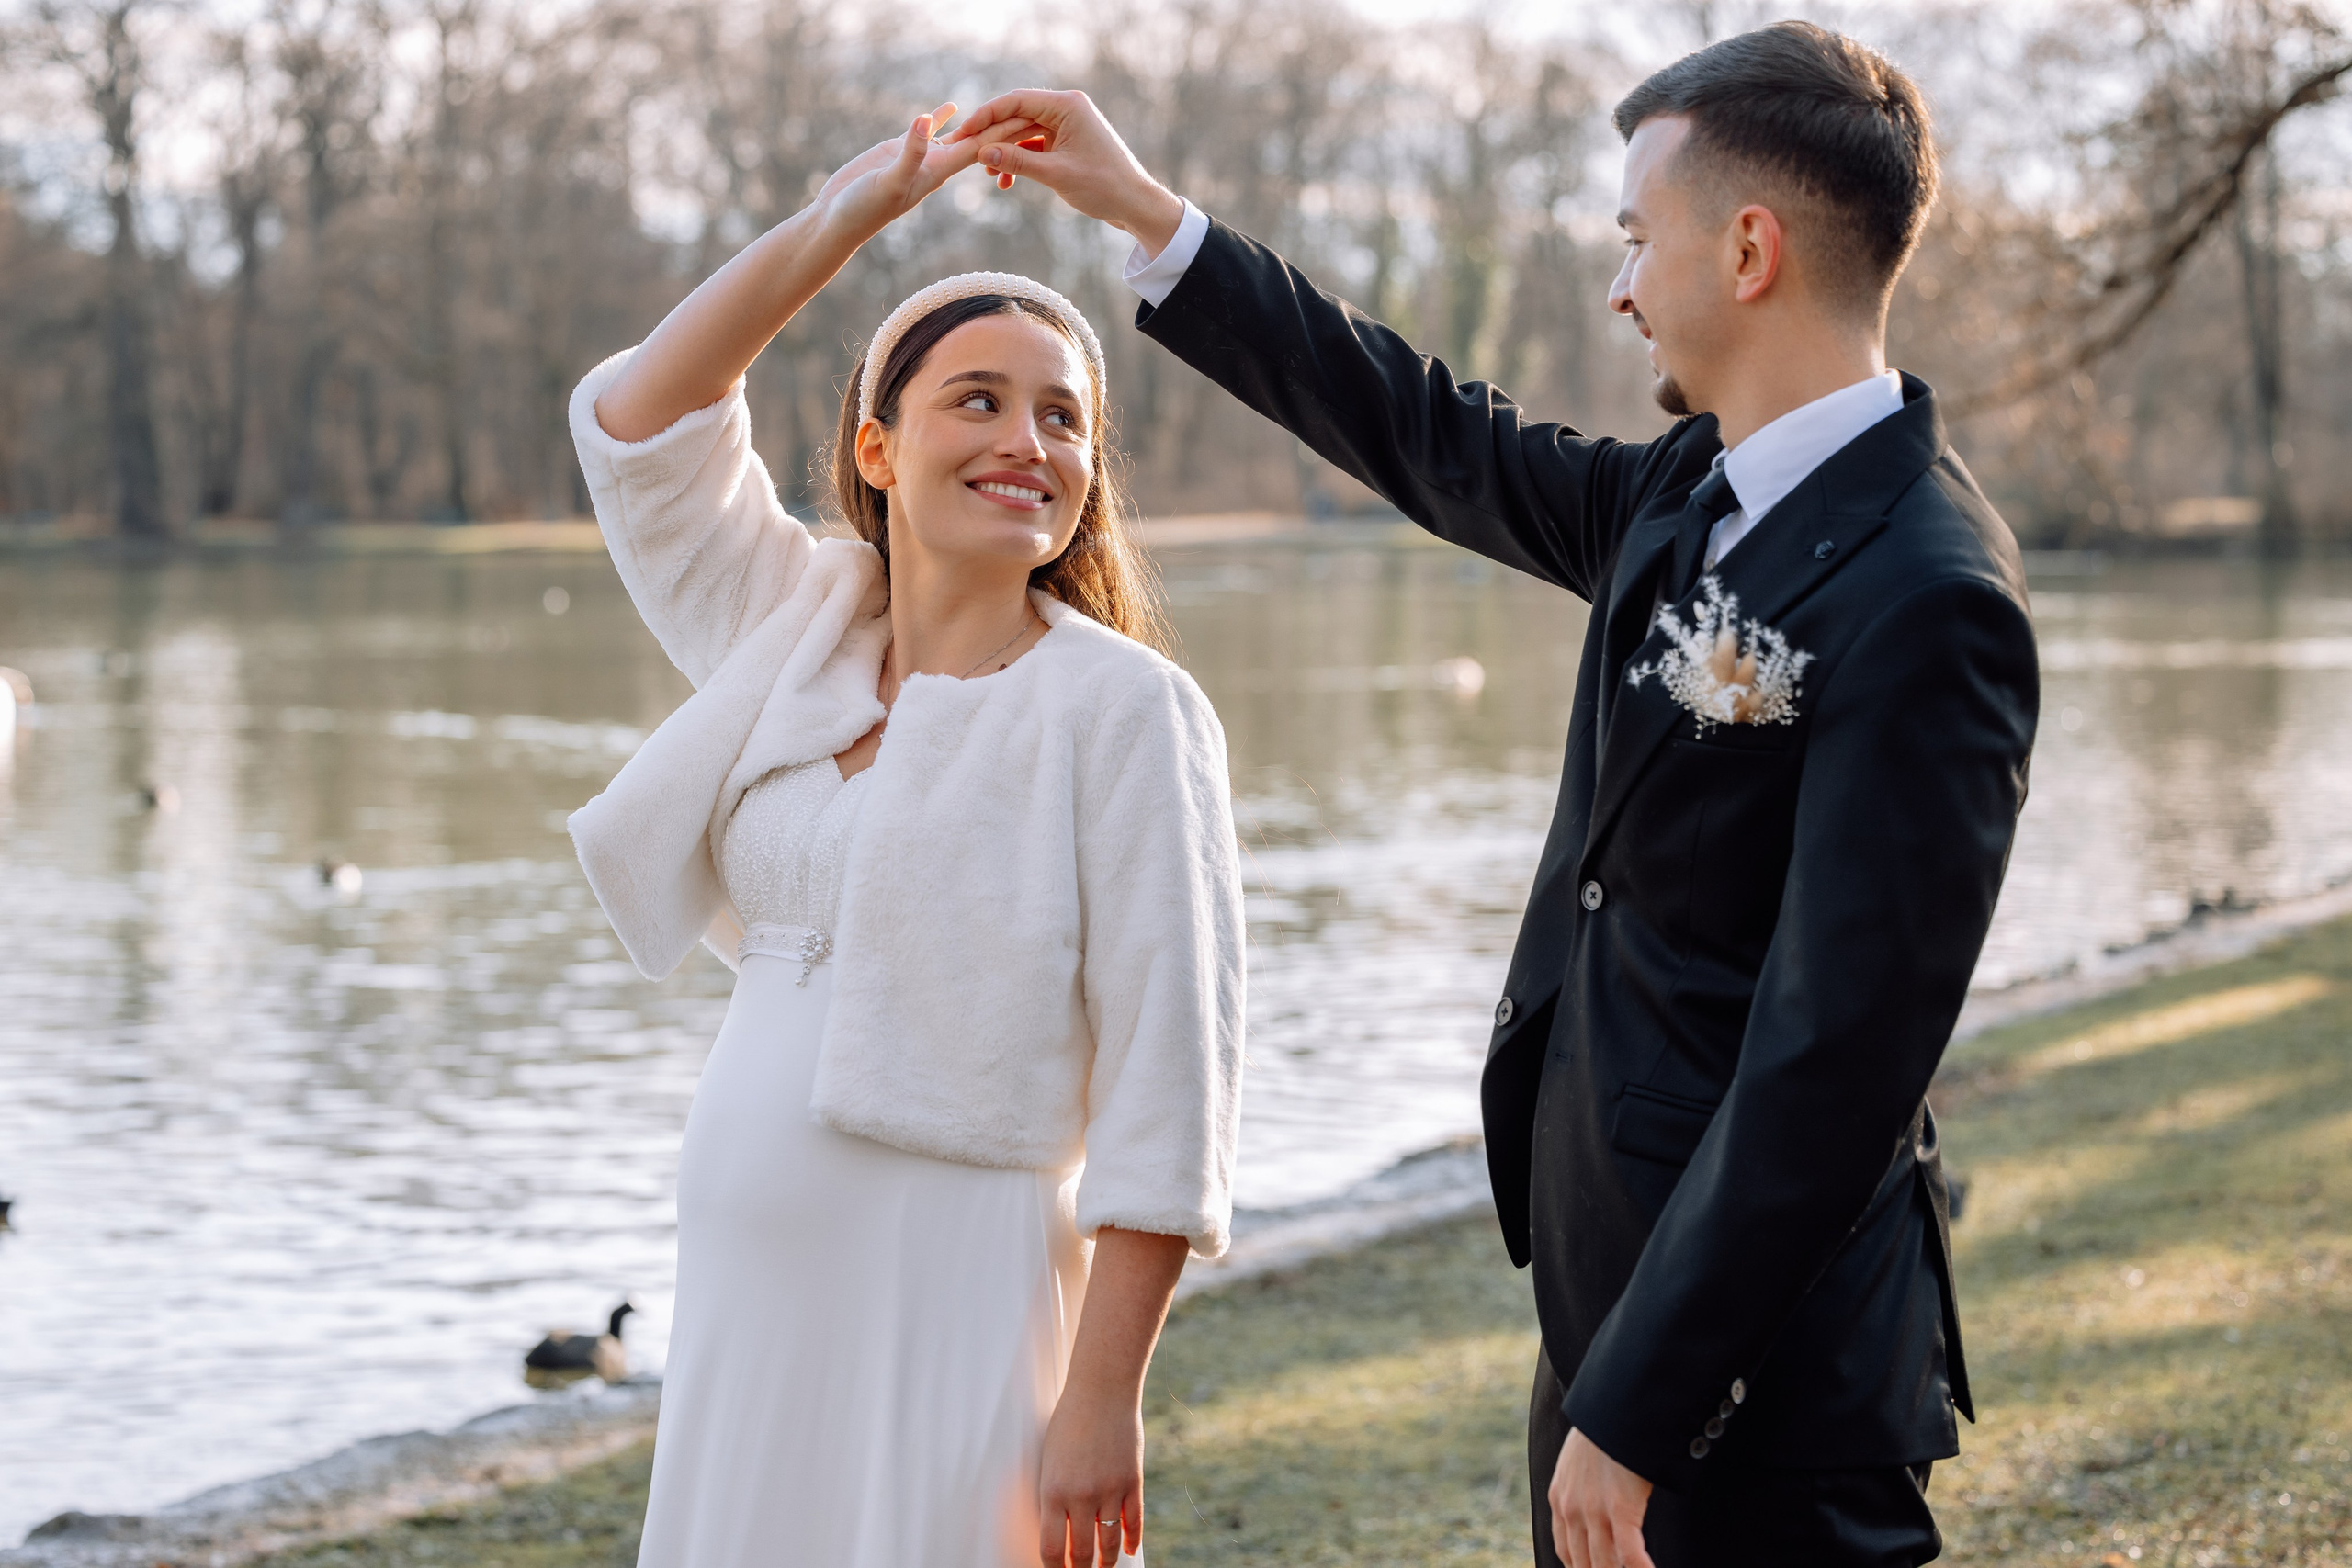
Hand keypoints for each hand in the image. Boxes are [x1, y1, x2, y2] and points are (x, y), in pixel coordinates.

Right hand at [808, 103, 1023, 241]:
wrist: (838, 220)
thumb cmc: (863, 208)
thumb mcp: (889, 180)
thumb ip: (909, 152)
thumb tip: (926, 122)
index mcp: (940, 170)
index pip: (983, 147)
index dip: (1008, 131)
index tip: (1036, 117)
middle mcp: (936, 164)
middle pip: (981, 141)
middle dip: (1007, 126)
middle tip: (1038, 109)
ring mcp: (920, 156)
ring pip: (960, 136)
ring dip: (984, 123)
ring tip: (1008, 108)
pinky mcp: (901, 148)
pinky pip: (930, 129)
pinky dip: (944, 116)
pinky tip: (954, 106)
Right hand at [946, 89, 1185, 255]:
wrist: (1135, 204)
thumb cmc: (1103, 186)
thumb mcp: (1055, 174)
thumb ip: (1017, 161)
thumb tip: (981, 153)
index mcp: (1067, 105)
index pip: (1015, 101)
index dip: (985, 116)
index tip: (963, 134)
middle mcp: (1066, 109)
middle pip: (1016, 115)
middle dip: (991, 137)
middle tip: (965, 155)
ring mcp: (1066, 125)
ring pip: (1022, 133)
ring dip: (1004, 153)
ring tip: (988, 176)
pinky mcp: (1066, 142)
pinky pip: (1034, 146)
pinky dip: (1019, 161)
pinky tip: (1007, 181)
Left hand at [1036, 1386, 1141, 1566]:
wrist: (1102, 1391)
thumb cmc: (1069, 1422)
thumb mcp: (1050, 1460)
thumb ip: (1055, 1496)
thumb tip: (1061, 1530)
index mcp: (1052, 1491)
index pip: (1051, 1549)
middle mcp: (1081, 1496)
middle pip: (1082, 1553)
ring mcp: (1109, 1490)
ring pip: (1110, 1543)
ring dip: (1107, 1561)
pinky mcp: (1132, 1481)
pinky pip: (1134, 1522)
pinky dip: (1132, 1540)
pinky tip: (1130, 1549)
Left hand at [1550, 1427, 1654, 1567]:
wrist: (1613, 1406)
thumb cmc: (1603, 1433)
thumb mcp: (1576, 1463)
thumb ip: (1577, 1490)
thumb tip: (1592, 1511)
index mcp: (1559, 1500)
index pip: (1566, 1552)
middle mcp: (1571, 1511)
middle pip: (1584, 1564)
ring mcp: (1595, 1511)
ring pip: (1606, 1565)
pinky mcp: (1620, 1508)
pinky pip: (1630, 1554)